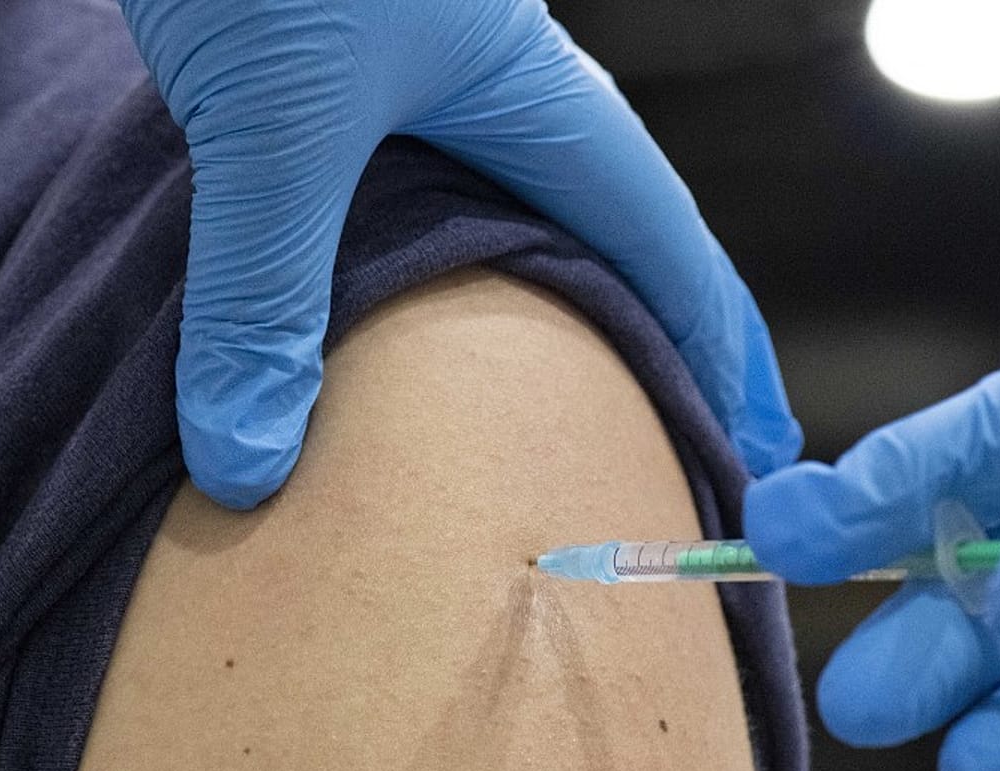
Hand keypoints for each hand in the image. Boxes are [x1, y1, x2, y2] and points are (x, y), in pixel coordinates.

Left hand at [119, 0, 801, 507]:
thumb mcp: (277, 126)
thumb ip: (265, 297)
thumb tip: (249, 469)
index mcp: (533, 100)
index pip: (661, 245)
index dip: (712, 349)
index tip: (750, 443)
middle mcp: (495, 93)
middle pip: (607, 233)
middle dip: (651, 337)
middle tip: (677, 439)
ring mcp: (418, 77)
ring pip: (505, 216)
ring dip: (540, 304)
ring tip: (557, 395)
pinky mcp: (335, 71)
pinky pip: (405, 198)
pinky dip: (423, 270)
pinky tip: (398, 308)